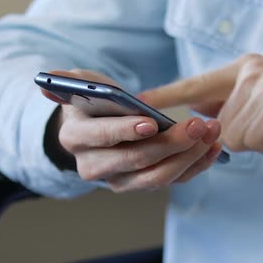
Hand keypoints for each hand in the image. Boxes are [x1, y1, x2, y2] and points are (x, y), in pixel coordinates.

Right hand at [41, 69, 222, 191]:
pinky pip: (174, 179)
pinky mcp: (144, 183)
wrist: (99, 128)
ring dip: (189, 156)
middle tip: (197, 125)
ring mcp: (120, 180)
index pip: (101, 139)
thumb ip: (67, 81)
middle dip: (169, 144)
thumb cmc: (93, 103)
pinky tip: (215, 147)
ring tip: (211, 132)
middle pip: (135, 161)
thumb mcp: (80, 86)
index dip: (124, 131)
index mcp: (76, 139)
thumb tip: (47, 79)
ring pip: (158, 177)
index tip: (151, 122)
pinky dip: (197, 165)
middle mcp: (94, 167)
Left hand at [140, 54, 262, 155]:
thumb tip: (204, 122)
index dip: (165, 97)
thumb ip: (236, 106)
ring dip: (261, 142)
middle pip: (216, 122)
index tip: (137, 105)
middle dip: (243, 135)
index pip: (195, 83)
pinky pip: (252, 142)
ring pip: (232, 136)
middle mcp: (251, 69)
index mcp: (246, 67)